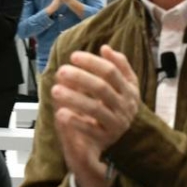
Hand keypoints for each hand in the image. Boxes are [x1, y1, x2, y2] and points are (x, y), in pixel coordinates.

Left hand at [51, 46, 139, 186]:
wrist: (131, 136)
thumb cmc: (122, 105)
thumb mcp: (127, 85)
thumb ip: (119, 65)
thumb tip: (105, 48)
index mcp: (129, 90)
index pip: (111, 71)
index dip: (92, 62)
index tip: (73, 56)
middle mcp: (124, 106)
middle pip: (102, 88)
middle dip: (80, 77)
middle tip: (61, 71)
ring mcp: (116, 123)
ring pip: (95, 108)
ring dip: (74, 98)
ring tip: (55, 90)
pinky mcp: (106, 138)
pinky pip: (90, 130)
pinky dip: (75, 121)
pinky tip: (60, 113)